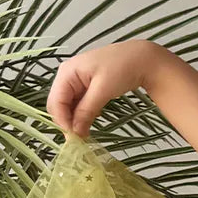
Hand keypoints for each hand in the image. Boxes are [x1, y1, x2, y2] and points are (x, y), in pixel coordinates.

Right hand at [47, 40, 161, 137]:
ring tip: (85, 133)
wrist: (142, 58)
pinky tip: (90, 121)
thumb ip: (87, 110)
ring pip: (69, 105)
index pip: (56, 101)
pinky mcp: (86, 85)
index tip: (73, 137)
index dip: (62, 121)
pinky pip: (79, 102)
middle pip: (59, 104)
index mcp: (67, 72)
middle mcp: (67, 75)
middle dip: (67, 121)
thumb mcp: (103, 90)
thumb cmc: (123, 68)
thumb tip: (76, 131)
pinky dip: (83, 113)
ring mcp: (76, 80)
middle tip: (79, 139)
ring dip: (75, 119)